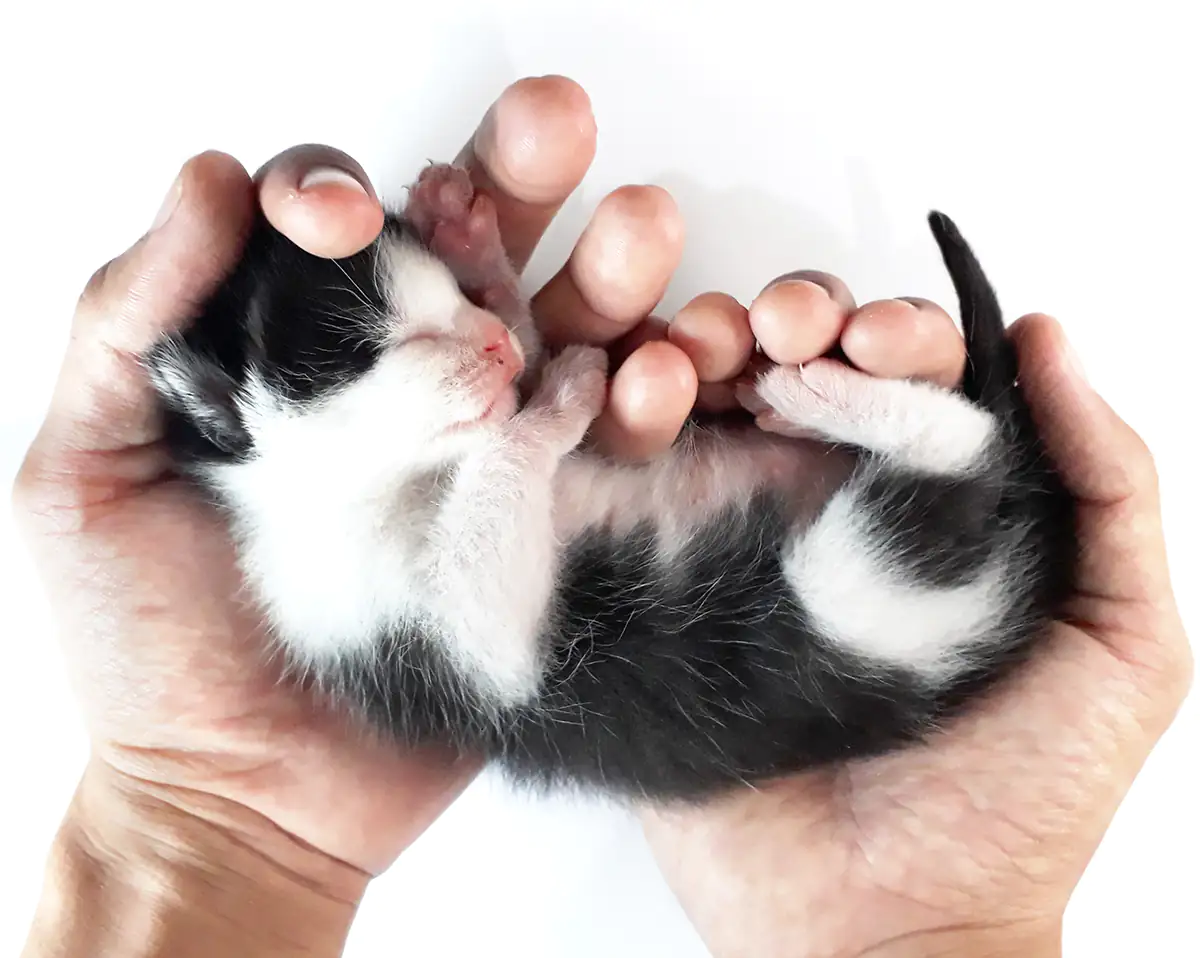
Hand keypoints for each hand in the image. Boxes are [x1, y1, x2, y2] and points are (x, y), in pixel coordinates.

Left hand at [13, 75, 689, 946]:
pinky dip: (643, 400)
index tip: (343, 222)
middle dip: (515, 182)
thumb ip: (131, 325)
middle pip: (467, 253)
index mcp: (292, 360)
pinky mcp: (542, 523)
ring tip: (641, 231)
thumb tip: (207, 180)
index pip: (331, 236)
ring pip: (559, 330)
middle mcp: (395, 389)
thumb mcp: (87, 474)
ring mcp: (479, 453)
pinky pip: (607, 447)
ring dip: (608, 272)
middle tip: (556, 125)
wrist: (249, 798)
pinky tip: (658, 370)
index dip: (341, 196)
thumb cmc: (152, 649)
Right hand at [637, 282, 1192, 956]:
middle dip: (787, 322)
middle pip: (794, 369)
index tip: (875, 341)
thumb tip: (1049, 339)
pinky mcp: (661, 586)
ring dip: (699, 351)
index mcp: (928, 502)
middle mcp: (824, 506)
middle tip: (784, 338)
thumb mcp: (1122, 639)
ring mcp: (733, 540)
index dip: (890, 332)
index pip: (903, 374)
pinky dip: (621, 414)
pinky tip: (635, 397)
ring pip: (705, 404)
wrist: (886, 925)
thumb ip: (1105, 485)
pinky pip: (628, 478)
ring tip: (701, 359)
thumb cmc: (1018, 800)